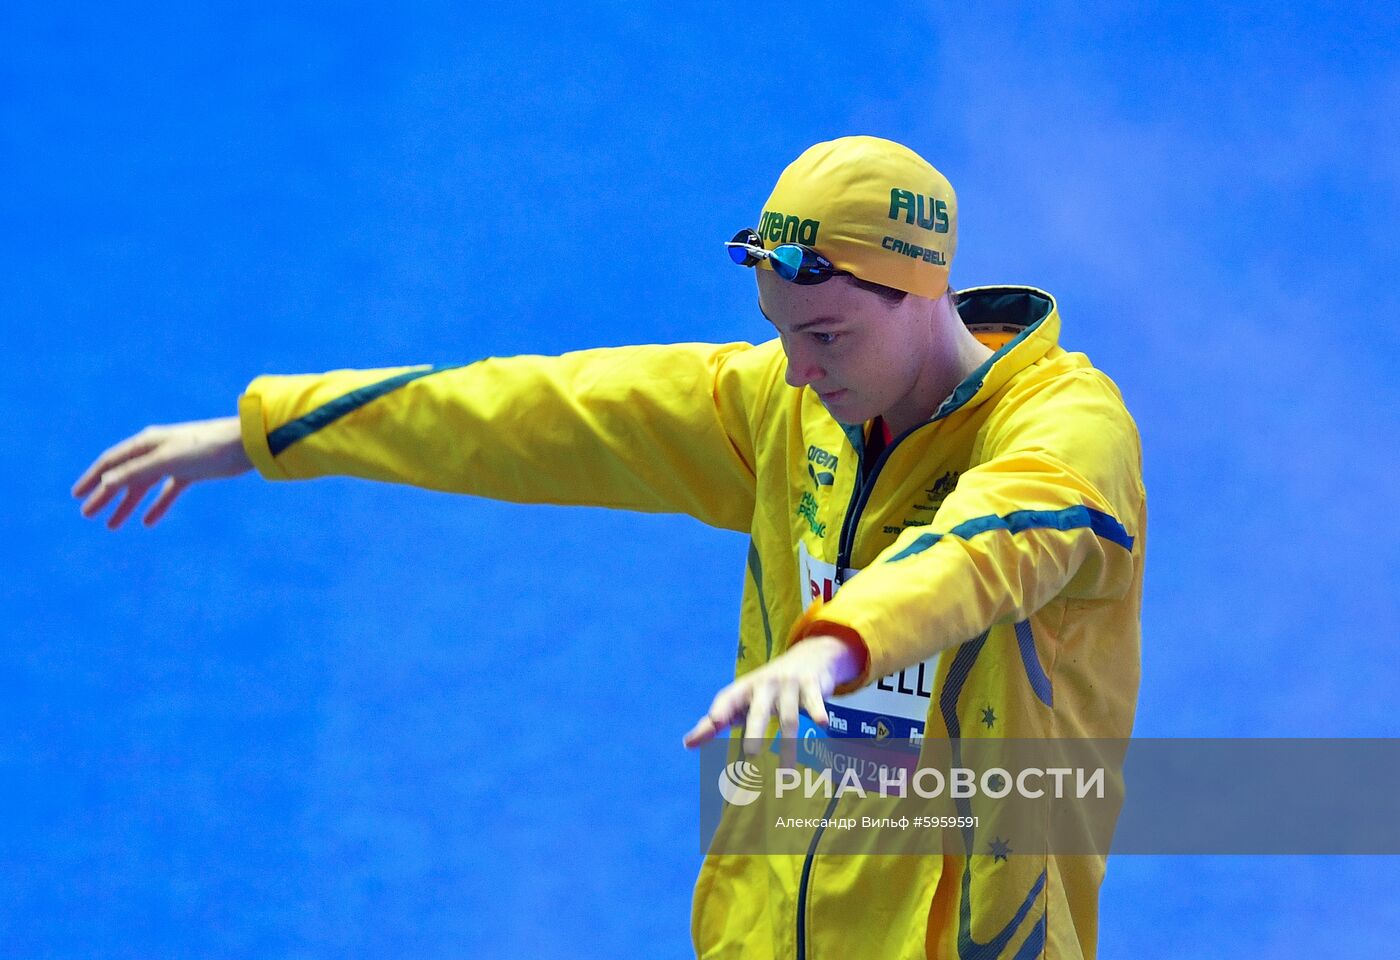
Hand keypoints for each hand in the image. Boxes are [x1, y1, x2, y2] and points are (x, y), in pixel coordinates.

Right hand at [72, 416, 252, 528]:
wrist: (245, 445)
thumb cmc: (205, 447)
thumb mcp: (167, 460)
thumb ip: (137, 471)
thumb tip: (106, 483)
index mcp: (147, 443)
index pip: (111, 462)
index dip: (93, 478)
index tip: (77, 496)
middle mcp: (156, 450)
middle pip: (124, 475)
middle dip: (105, 495)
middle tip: (88, 514)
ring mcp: (174, 461)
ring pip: (143, 486)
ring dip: (127, 504)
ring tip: (112, 526)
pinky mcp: (191, 472)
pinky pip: (167, 491)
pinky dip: (157, 505)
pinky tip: (148, 521)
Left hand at [682, 634, 864, 754]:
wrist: (810, 656)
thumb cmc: (767, 688)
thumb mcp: (743, 699)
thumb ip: (716, 721)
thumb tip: (687, 744)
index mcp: (744, 689)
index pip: (728, 698)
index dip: (721, 709)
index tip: (713, 722)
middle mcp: (765, 685)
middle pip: (759, 711)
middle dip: (755, 731)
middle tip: (749, 754)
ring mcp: (789, 684)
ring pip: (789, 718)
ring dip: (789, 746)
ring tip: (786, 775)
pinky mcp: (812, 685)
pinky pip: (814, 700)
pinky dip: (817, 711)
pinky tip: (822, 724)